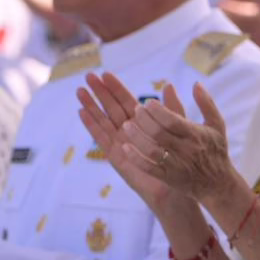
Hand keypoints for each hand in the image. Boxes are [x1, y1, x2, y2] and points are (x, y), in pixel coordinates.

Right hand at [76, 73, 190, 213]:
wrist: (177, 187)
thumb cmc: (180, 160)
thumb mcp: (180, 129)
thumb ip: (173, 109)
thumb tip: (169, 84)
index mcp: (144, 123)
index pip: (128, 101)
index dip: (116, 88)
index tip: (105, 73)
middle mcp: (130, 131)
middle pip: (112, 107)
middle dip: (100, 92)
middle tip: (88, 75)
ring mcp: (121, 143)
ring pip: (103, 120)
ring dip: (91, 105)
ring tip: (79, 90)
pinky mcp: (116, 156)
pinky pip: (101, 138)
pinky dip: (92, 125)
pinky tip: (82, 112)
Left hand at [96, 80, 237, 202]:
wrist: (217, 183)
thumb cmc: (215, 150)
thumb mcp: (217, 125)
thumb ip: (206, 103)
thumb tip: (196, 83)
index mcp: (196, 135)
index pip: (173, 120)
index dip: (158, 110)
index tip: (148, 103)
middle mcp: (185, 149)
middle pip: (159, 133)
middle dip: (144, 120)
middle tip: (135, 110)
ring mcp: (175, 164)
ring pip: (151, 149)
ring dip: (136, 137)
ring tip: (126, 125)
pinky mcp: (167, 177)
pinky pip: (148, 167)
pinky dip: (135, 157)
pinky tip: (125, 148)